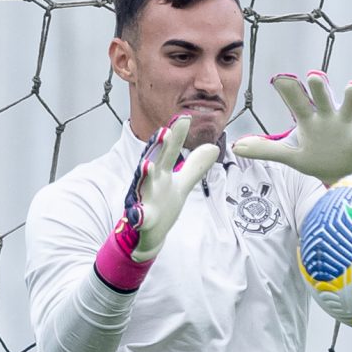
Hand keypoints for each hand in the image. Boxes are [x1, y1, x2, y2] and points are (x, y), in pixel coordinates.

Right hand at [94, 113, 218, 291]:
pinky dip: (139, 215)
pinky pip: (140, 217)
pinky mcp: (142, 220)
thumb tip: (213, 146)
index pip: (170, 150)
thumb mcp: (182, 184)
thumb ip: (195, 165)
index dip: (177, 135)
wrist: (148, 234)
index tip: (185, 117)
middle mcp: (152, 181)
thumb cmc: (162, 205)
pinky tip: (138, 214)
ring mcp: (145, 199)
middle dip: (158, 148)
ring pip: (143, 185)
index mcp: (162, 171)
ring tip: (147, 166)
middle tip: (164, 132)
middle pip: (156, 161)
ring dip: (144, 175)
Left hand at [232, 72, 351, 184]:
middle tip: (314, 76)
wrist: (341, 174)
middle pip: (323, 96)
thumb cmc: (315, 157)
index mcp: (309, 118)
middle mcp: (328, 115)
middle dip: (321, 86)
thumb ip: (265, 149)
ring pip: (350, 104)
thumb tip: (234, 148)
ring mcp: (347, 123)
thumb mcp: (291, 155)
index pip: (296, 100)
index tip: (278, 78)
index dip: (288, 90)